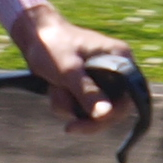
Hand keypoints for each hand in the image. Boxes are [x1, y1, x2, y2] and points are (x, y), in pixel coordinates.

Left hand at [11, 4, 133, 135]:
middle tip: (69, 127)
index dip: (114, 114)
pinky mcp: (88, 84)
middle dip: (87, 117)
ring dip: (70, 107)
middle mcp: (117, 69)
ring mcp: (102, 78)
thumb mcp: (68, 70)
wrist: (32, 35)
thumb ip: (87, 92)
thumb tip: (106, 114)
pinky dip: (65, 103)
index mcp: (120, 58)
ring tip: (54, 89)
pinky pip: (81, 106)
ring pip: (93, 110)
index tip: (92, 124)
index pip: (129, 96)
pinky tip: (53, 89)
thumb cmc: (51, 45)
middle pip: (113, 109)